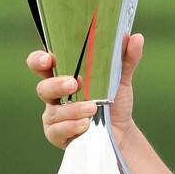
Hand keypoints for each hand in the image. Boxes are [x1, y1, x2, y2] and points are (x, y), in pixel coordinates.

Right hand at [26, 32, 143, 148]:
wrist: (122, 131)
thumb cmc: (114, 101)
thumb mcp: (121, 79)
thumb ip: (126, 58)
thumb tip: (135, 37)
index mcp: (63, 76)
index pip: (41, 64)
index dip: (39, 60)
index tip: (49, 59)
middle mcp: (55, 96)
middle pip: (43, 88)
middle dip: (56, 85)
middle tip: (75, 84)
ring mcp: (55, 116)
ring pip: (53, 111)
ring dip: (73, 109)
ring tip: (93, 108)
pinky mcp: (58, 135)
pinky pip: (57, 131)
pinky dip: (72, 126)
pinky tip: (86, 124)